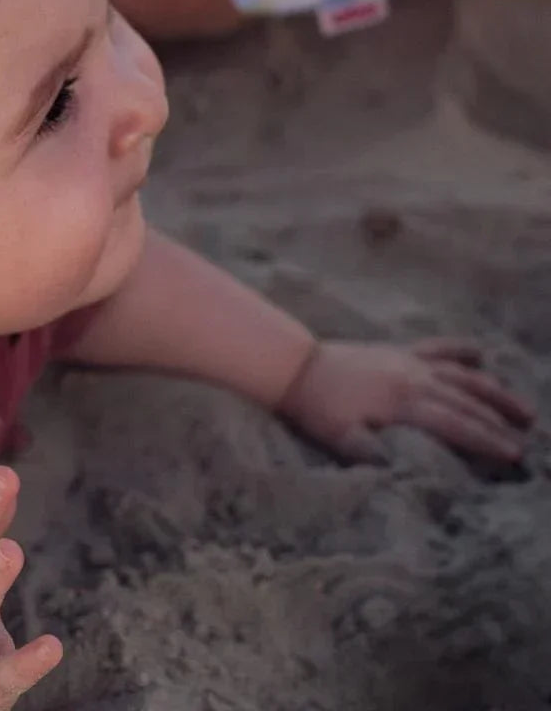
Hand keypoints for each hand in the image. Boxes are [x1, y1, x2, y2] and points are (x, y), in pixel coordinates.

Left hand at [277, 339, 535, 463]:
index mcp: (403, 402)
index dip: (487, 441)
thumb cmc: (317, 407)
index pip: (456, 425)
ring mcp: (407, 361)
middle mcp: (413, 378)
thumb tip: (400, 474)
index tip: (516, 457)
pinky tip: (480, 353)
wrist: (295, 365)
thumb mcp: (339, 437)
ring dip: (495, 392)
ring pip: (462, 376)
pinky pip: (436, 348)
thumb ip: (370, 455)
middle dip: (500, 424)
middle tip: (529, 445)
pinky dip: (460, 350)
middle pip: (467, 403)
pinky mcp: (397, 351)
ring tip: (526, 411)